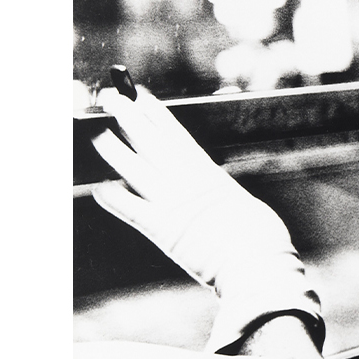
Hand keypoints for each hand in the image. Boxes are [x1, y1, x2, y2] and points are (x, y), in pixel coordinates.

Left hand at [92, 85, 322, 353]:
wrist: (257, 263)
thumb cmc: (261, 240)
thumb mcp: (242, 208)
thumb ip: (221, 200)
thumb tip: (217, 199)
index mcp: (209, 175)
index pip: (176, 135)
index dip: (155, 113)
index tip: (139, 95)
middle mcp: (188, 183)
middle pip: (152, 143)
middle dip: (130, 117)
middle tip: (110, 97)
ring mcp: (174, 204)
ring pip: (136, 169)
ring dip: (115, 150)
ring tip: (97, 132)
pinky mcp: (163, 231)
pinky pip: (131, 210)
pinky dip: (115, 198)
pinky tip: (99, 186)